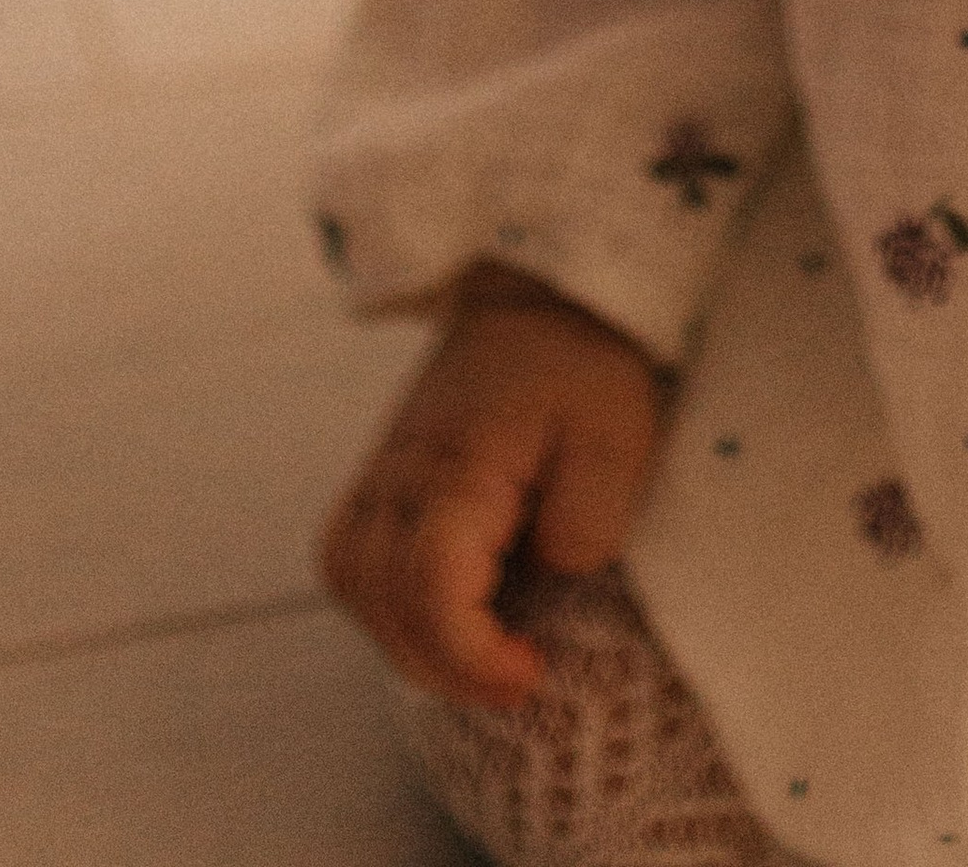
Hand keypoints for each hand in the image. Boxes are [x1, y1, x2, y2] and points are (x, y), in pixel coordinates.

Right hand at [322, 267, 665, 708]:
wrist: (543, 289)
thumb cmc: (584, 361)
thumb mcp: (618, 434)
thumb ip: (589, 517)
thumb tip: (551, 570)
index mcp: (460, 462)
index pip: (428, 585)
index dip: (470, 654)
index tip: (530, 669)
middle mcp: (402, 470)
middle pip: (381, 597)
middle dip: (444, 665)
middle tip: (515, 678)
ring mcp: (382, 468)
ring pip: (352, 583)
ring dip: (407, 640)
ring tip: (477, 656)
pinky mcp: (382, 471)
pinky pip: (349, 556)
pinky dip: (382, 603)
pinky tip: (438, 613)